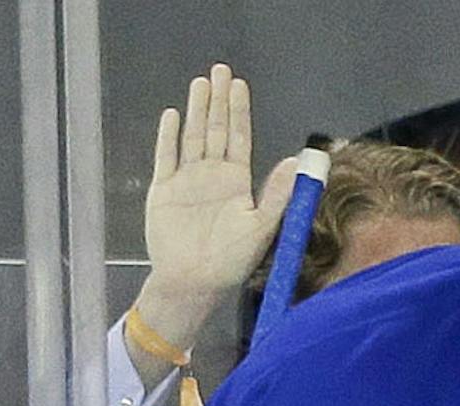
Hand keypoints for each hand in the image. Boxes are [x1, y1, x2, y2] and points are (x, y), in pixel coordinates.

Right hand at [130, 63, 295, 355]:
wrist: (194, 281)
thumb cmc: (231, 260)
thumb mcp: (261, 226)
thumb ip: (277, 193)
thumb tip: (295, 160)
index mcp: (237, 182)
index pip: (240, 138)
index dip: (240, 111)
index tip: (240, 86)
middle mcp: (212, 175)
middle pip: (216, 129)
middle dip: (219, 100)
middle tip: (219, 69)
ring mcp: (187, 180)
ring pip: (193, 136)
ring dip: (196, 110)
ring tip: (200, 83)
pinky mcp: (164, 190)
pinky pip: (165, 157)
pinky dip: (168, 136)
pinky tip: (172, 115)